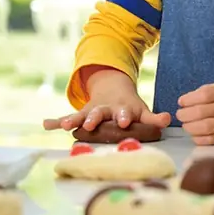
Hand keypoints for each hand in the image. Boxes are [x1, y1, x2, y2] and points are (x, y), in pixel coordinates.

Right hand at [43, 67, 170, 131]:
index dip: (123, 117)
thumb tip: (167, 119)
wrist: (113, 90)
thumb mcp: (142, 111)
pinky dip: (56, 121)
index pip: (123, 113)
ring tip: (65, 124)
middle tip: (91, 124)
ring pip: (81, 115)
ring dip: (73, 119)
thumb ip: (153, 118)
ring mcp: (90, 111)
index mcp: (121, 109)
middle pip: (99, 113)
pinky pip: (65, 118)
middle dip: (95, 118)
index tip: (123, 121)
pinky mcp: (80, 114)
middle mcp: (104, 109)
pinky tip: (46, 124)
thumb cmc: (129, 107)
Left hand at [175, 83, 213, 144]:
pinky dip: (197, 138)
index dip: (188, 99)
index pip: (203, 95)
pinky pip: (209, 140)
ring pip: (204, 127)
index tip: (181, 102)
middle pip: (200, 112)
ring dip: (190, 127)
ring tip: (186, 124)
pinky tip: (195, 134)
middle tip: (180, 115)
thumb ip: (200, 93)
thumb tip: (183, 102)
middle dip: (184, 114)